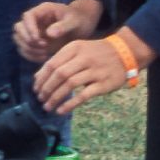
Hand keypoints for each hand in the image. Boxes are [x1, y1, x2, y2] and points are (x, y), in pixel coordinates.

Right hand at [14, 0, 101, 63]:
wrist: (83, 27)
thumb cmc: (79, 20)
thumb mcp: (74, 21)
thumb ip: (63, 26)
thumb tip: (49, 33)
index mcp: (43, 10)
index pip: (27, 17)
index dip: (30, 29)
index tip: (39, 40)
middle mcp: (34, 19)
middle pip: (19, 28)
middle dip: (28, 40)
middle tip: (44, 47)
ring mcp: (33, 31)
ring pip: (18, 39)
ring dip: (28, 49)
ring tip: (45, 53)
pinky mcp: (34, 42)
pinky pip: (24, 49)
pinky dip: (31, 55)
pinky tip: (44, 58)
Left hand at [33, 29, 153, 114]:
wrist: (124, 52)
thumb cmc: (95, 53)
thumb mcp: (77, 50)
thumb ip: (58, 61)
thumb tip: (38, 78)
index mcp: (74, 48)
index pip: (52, 64)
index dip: (41, 78)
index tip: (36, 89)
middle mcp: (83, 58)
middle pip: (59, 74)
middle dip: (47, 89)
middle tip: (41, 99)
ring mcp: (94, 71)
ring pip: (69, 84)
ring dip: (55, 97)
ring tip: (48, 106)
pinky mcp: (103, 84)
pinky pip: (83, 95)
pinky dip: (70, 104)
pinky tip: (61, 110)